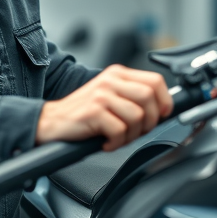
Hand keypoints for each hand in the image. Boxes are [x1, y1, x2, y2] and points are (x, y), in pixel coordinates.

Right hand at [36, 64, 172, 151]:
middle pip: (149, 97)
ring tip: (118, 138)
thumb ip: (132, 96)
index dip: (164, 100)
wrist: (51, 121)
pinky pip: (120, 130)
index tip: (162, 115)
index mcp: (117, 74)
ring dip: (132, 135)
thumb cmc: (83, 114)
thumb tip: (162, 110)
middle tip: (137, 131)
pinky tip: (106, 142)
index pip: (155, 80)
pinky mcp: (93, 111)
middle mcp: (110, 81)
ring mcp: (101, 95)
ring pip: (137, 116)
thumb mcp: (109, 96)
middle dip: (150, 121)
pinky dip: (116, 143)